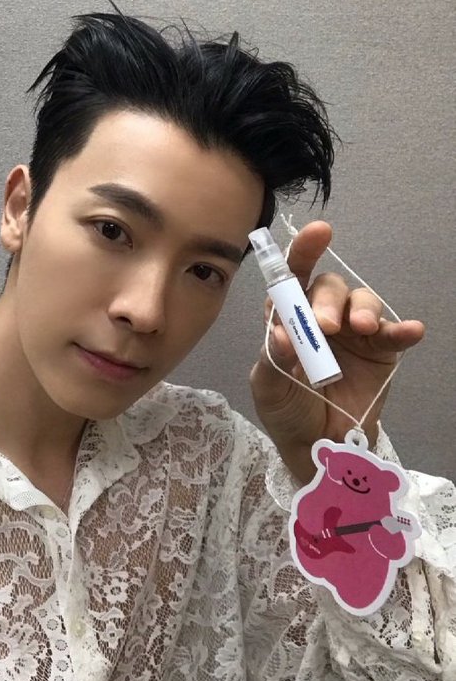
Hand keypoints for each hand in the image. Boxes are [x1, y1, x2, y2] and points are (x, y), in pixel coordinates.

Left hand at [249, 221, 425, 483]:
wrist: (319, 447)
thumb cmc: (287, 411)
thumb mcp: (269, 389)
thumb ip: (273, 361)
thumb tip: (282, 334)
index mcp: (288, 318)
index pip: (293, 277)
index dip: (304, 251)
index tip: (319, 232)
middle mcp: (321, 316)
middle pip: (328, 289)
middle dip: (327, 300)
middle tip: (326, 327)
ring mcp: (354, 332)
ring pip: (361, 302)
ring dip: (363, 310)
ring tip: (363, 328)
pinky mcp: (381, 351)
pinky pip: (393, 333)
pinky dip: (403, 329)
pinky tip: (411, 331)